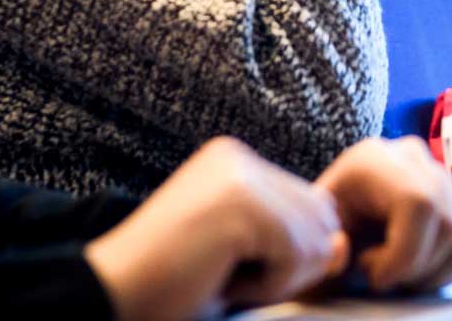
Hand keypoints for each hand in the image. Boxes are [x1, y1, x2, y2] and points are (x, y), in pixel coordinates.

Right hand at [84, 137, 347, 320]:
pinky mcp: (239, 202)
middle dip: (290, 264)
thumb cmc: (170, 285)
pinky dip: (267, 284)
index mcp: (236, 163)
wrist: (108, 295)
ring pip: (314, 239)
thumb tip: (342, 247)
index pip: (311, 206)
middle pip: (320, 218)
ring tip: (223, 275)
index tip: (234, 267)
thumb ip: (296, 249)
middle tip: (230, 275)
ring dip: (278, 277)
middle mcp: (239, 158)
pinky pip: (296, 254)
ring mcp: (239, 174)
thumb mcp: (246, 262)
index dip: (288, 255)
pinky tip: (222, 279)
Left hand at [315, 137, 451, 293]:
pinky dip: (445, 272)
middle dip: (414, 267)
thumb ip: (322, 251)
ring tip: (394, 271)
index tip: (374, 276)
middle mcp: (414, 159)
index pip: (418, 204)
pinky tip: (413, 269)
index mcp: (374, 160)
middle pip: (445, 224)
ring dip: (430, 273)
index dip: (404, 253)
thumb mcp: (313, 238)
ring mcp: (441, 178)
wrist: (335, 217)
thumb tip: (343, 251)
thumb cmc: (323, 229)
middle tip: (380, 276)